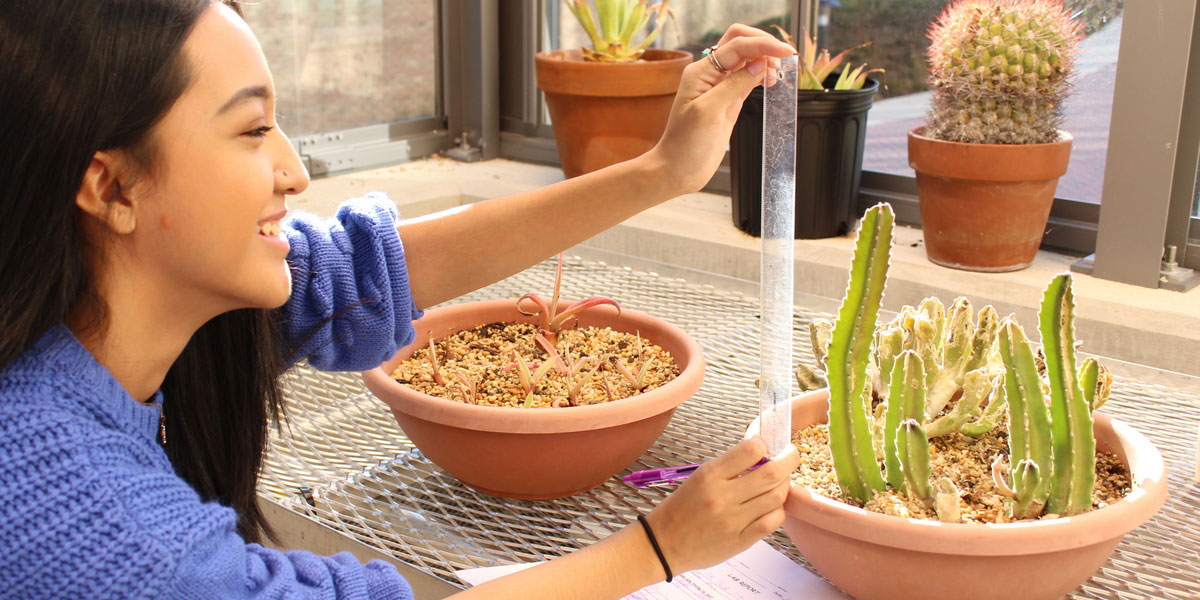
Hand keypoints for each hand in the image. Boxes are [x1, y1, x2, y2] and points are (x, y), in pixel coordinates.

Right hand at [643, 436, 800, 575]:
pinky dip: (778, 511)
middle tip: (790, 457)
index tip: (768, 446)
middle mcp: (722, 496)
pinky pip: (772, 522)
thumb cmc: (680, 509)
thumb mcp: (698, 479)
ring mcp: (733, 521)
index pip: (750, 450)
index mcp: (709, 476)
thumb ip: (729, 468)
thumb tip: (762, 455)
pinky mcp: (740, 541)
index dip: (765, 444)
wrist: (663, 545)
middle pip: (772, 474)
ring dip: (784, 487)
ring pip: (776, 497)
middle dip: (789, 461)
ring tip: (779, 484)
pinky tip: (771, 507)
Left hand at [645, 24, 795, 194]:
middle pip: (740, 43)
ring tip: (780, 71)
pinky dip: (762, 74)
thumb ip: (733, 85)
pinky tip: (772, 80)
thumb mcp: (708, 112)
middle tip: (786, 56)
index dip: (762, 44)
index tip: (785, 51)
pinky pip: (748, 78)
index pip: (736, 45)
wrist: (678, 169)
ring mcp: (720, 87)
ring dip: (765, 58)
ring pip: (746, 59)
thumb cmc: (684, 145)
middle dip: (764, 44)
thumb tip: (759, 64)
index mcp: (701, 72)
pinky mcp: (728, 101)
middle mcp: (710, 74)